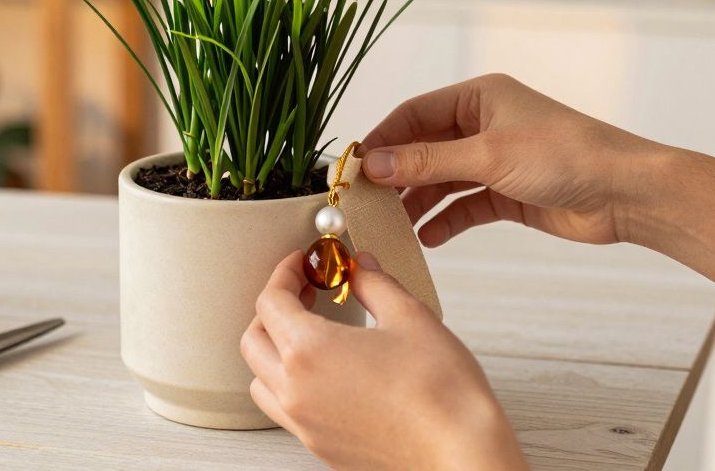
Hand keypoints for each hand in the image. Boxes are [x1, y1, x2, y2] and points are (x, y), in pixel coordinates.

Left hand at [241, 251, 527, 470]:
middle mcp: (296, 390)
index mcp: (309, 350)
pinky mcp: (320, 446)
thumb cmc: (440, 393)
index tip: (302, 264)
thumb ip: (375, 284)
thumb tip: (361, 266)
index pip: (271, 301)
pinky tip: (326, 373)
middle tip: (305, 292)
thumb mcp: (409, 317)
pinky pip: (284, 411)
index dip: (285, 273)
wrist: (461, 454)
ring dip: (272, 351)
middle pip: (253, 340)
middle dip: (273, 309)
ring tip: (308, 333)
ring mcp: (304, 424)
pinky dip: (289, 385)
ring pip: (260, 380)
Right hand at [361, 73, 653, 248]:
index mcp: (479, 98)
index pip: (414, 114)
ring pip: (441, 180)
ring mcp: (495, 160)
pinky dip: (446, 220)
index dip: (381, 140)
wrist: (626, 194)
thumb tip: (374, 165)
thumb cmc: (567, 156)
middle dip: (395, 176)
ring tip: (392, 226)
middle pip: (423, 149)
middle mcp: (484, 125)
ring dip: (417, 202)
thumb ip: (427, 161)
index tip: (352, 169)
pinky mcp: (508, 193)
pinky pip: (465, 205)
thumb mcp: (488, 156)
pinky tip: (428, 238)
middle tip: (365, 203)